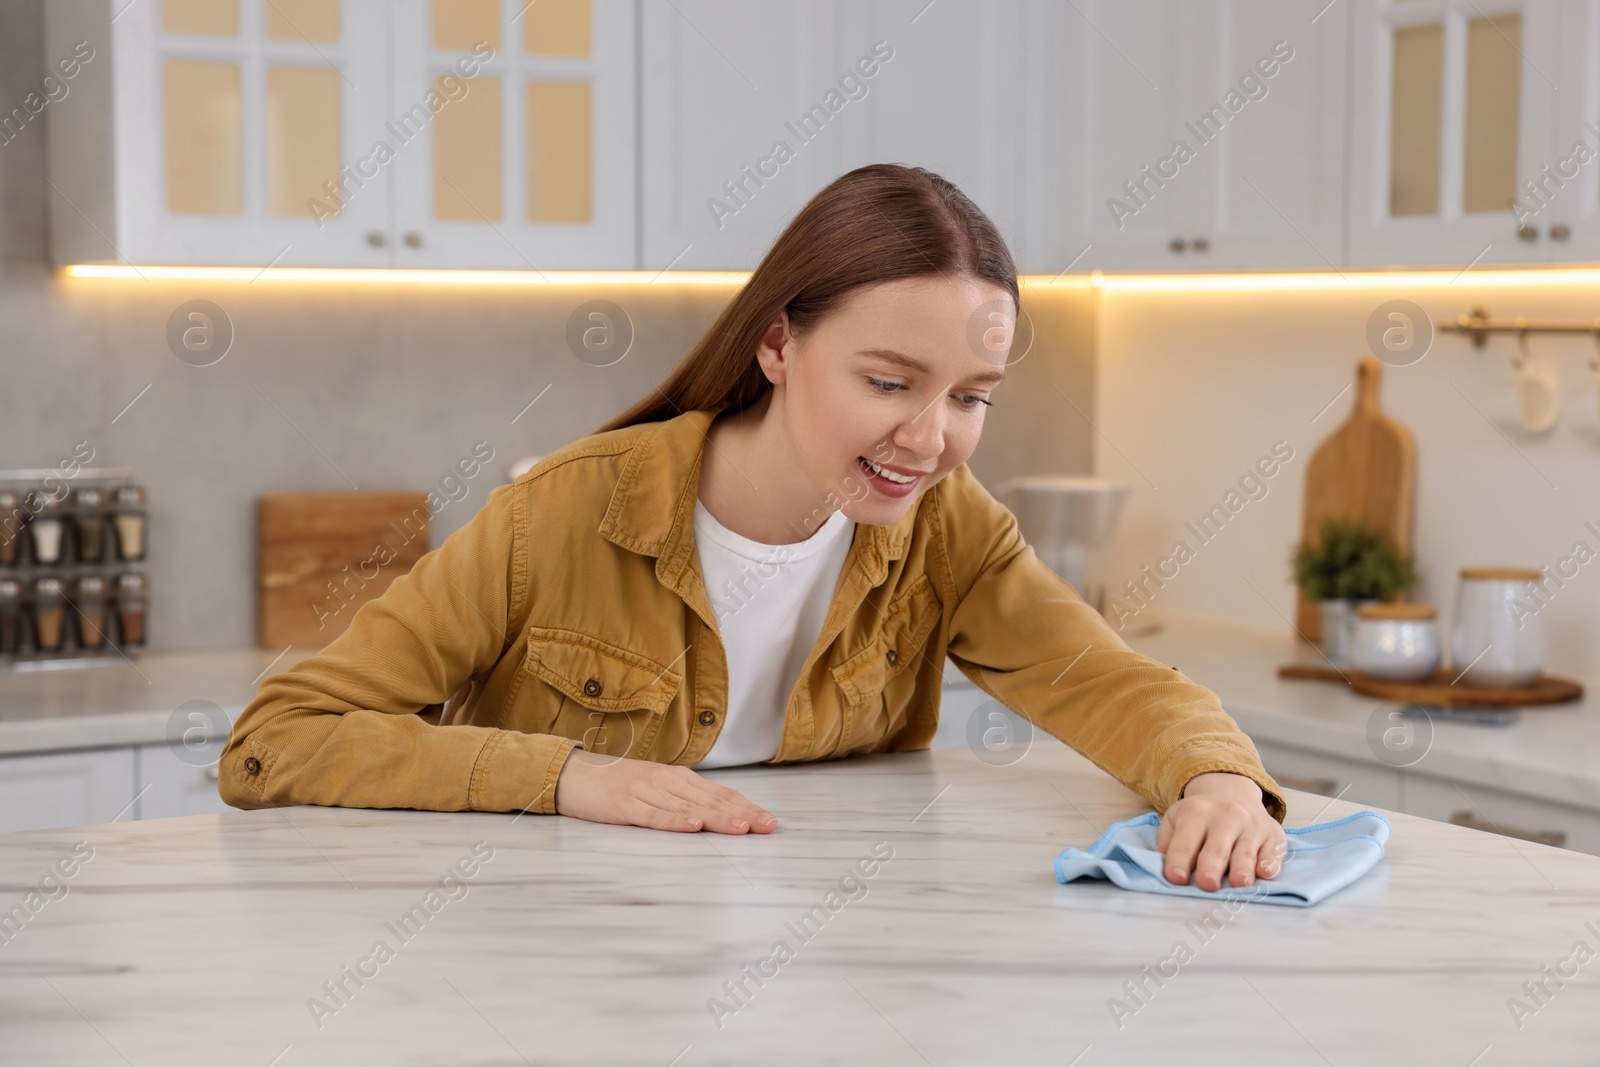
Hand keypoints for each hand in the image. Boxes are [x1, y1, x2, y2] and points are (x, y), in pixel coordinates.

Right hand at [553, 749, 777, 833]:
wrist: (571, 773)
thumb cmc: (616, 784)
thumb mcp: (655, 787)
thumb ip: (683, 799)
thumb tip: (717, 815)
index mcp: (677, 779)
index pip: (720, 793)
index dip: (746, 806)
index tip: (770, 820)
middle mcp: (667, 782)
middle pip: (711, 800)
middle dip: (743, 813)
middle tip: (768, 826)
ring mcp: (646, 792)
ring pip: (688, 808)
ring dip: (717, 818)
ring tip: (742, 828)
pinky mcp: (624, 806)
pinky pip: (653, 815)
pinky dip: (675, 821)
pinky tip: (693, 827)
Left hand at [1155, 772, 1285, 890]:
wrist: (1232, 792)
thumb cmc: (1200, 816)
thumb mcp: (1176, 819)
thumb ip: (1167, 840)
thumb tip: (1161, 862)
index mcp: (1196, 813)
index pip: (1185, 842)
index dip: (1179, 860)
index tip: (1176, 879)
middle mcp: (1226, 816)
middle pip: (1216, 848)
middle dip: (1211, 866)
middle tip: (1206, 884)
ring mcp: (1252, 826)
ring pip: (1246, 851)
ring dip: (1242, 867)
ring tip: (1238, 883)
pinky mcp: (1273, 835)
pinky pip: (1273, 851)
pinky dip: (1269, 862)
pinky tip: (1265, 873)